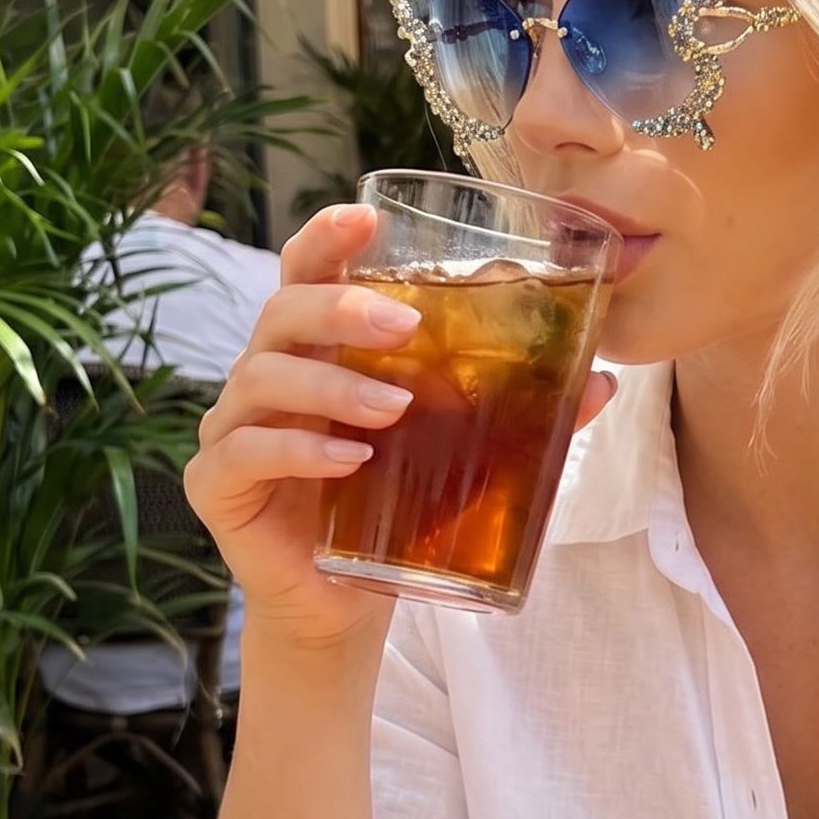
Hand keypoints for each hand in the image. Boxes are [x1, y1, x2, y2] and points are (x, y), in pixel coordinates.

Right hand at [187, 207, 615, 656]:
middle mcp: (267, 377)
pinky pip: (244, 451)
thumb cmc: (396, 510)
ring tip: (395, 409)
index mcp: (316, 352)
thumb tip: (601, 382)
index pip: (306, 274)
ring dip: (333, 384)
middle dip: (342, 308)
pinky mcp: (216, 485)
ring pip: (263, 377)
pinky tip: (349, 462)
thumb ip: (517, 415)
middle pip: (282, 313)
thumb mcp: (457, 454)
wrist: (345, 603)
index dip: (327, 238)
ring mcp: (232, 429)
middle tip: (406, 325)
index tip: (365, 215)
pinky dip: (299, 451)